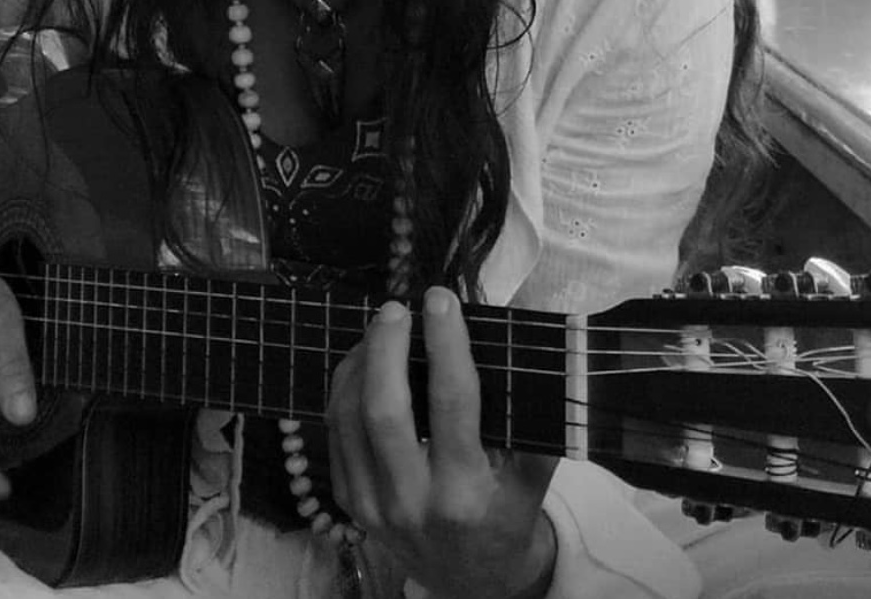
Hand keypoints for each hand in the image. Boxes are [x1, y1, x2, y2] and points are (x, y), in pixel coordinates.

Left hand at [326, 288, 558, 598]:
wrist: (471, 582)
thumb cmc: (508, 515)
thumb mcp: (534, 475)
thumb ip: (534, 415)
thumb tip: (535, 341)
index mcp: (465, 493)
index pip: (451, 405)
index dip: (446, 345)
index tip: (442, 299)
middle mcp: (412, 501)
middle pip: (383, 410)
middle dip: (386, 348)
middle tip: (397, 307)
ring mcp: (372, 505)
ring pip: (349, 416)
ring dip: (361, 361)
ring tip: (383, 326)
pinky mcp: (348, 501)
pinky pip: (335, 431)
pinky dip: (344, 387)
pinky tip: (364, 360)